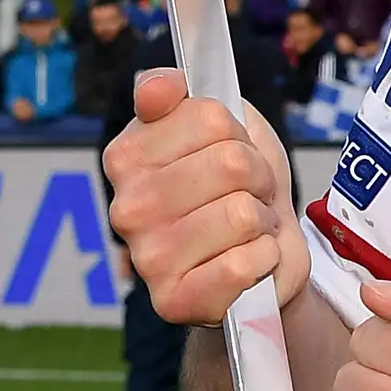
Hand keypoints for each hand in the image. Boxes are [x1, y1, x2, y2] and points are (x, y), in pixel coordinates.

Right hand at [105, 67, 301, 324]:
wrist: (264, 256)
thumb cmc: (239, 190)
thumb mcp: (221, 126)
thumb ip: (186, 97)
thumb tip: (158, 87)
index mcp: (128, 156)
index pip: (210, 118)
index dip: (239, 135)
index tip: (231, 152)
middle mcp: (126, 207)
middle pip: (230, 163)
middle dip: (258, 178)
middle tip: (248, 196)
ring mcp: (146, 258)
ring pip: (241, 213)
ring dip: (261, 221)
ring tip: (248, 229)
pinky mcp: (173, 302)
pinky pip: (241, 264)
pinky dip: (263, 259)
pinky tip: (248, 263)